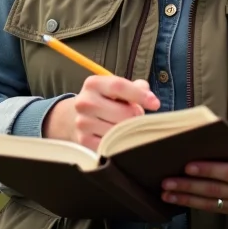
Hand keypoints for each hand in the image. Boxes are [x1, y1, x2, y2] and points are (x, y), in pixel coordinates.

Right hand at [42, 76, 160, 150]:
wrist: (72, 118)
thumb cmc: (103, 101)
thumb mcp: (114, 88)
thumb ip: (135, 88)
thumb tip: (150, 98)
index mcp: (94, 84)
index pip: (119, 86)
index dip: (140, 95)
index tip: (155, 104)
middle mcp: (85, 102)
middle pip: (124, 113)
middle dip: (136, 116)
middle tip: (135, 117)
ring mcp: (83, 123)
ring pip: (120, 131)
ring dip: (129, 130)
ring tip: (125, 126)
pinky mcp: (84, 141)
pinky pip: (112, 144)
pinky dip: (120, 142)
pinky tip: (118, 137)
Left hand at [161, 128, 227, 216]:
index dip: (209, 170)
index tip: (188, 165)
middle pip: (218, 190)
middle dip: (190, 186)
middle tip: (167, 181)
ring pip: (214, 202)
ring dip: (188, 198)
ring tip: (167, 192)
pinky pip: (216, 208)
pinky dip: (196, 204)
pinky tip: (180, 199)